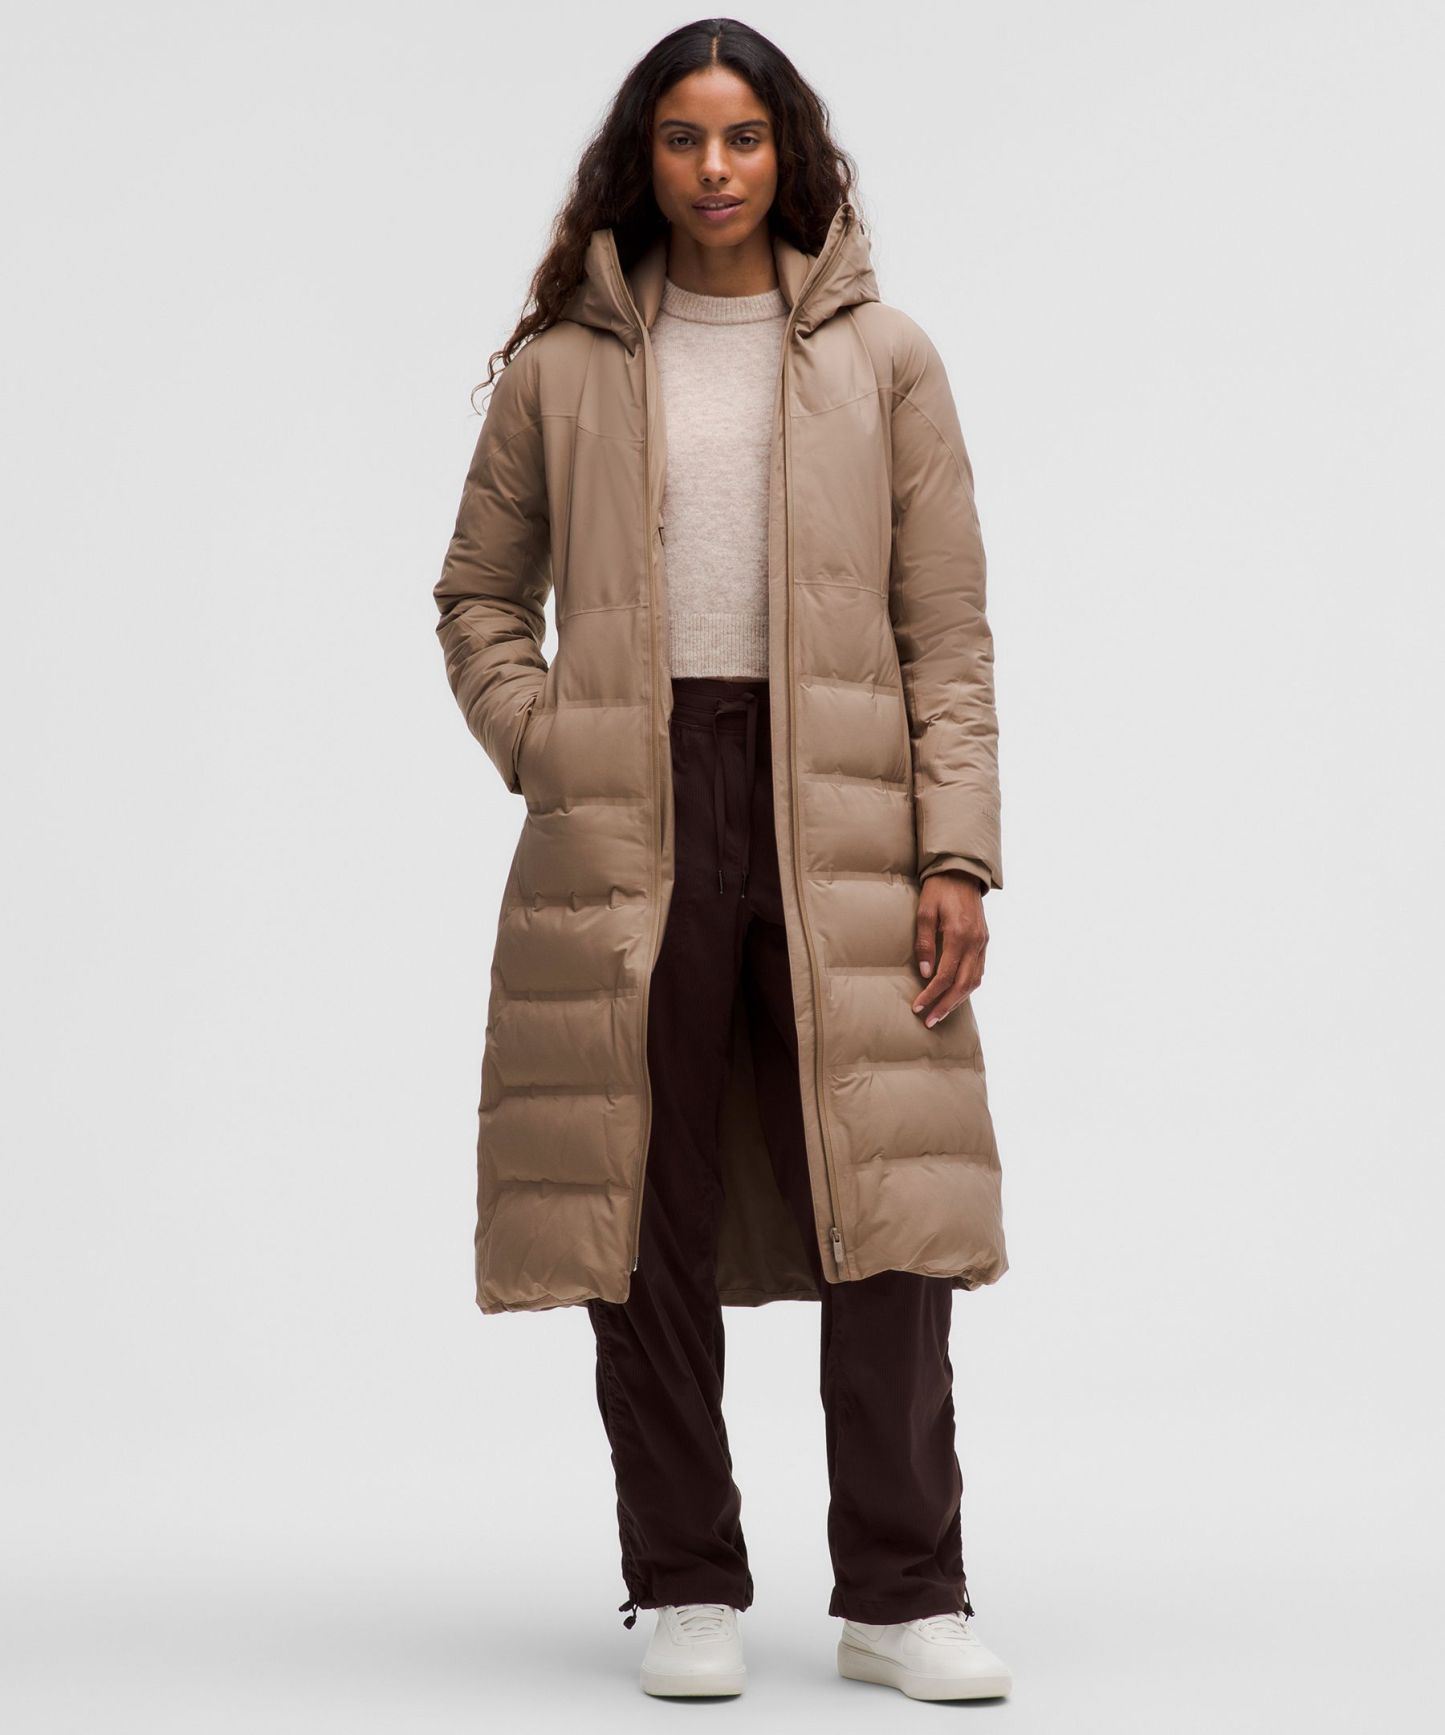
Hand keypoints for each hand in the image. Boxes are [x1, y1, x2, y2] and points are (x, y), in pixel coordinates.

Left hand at [912, 870, 987, 1026]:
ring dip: (958, 1000)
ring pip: (974, 981)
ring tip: (941, 1013)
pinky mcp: (985, 941)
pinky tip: (955, 994)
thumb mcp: (925, 912)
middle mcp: (975, 942)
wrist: (961, 872)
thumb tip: (926, 973)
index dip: (931, 995)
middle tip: (930, 1021)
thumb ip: (924, 943)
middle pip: (962, 985)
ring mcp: (982, 942)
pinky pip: (979, 970)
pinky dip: (967, 986)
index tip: (918, 1007)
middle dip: (945, 1006)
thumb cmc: (938, 890)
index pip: (945, 976)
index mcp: (958, 935)